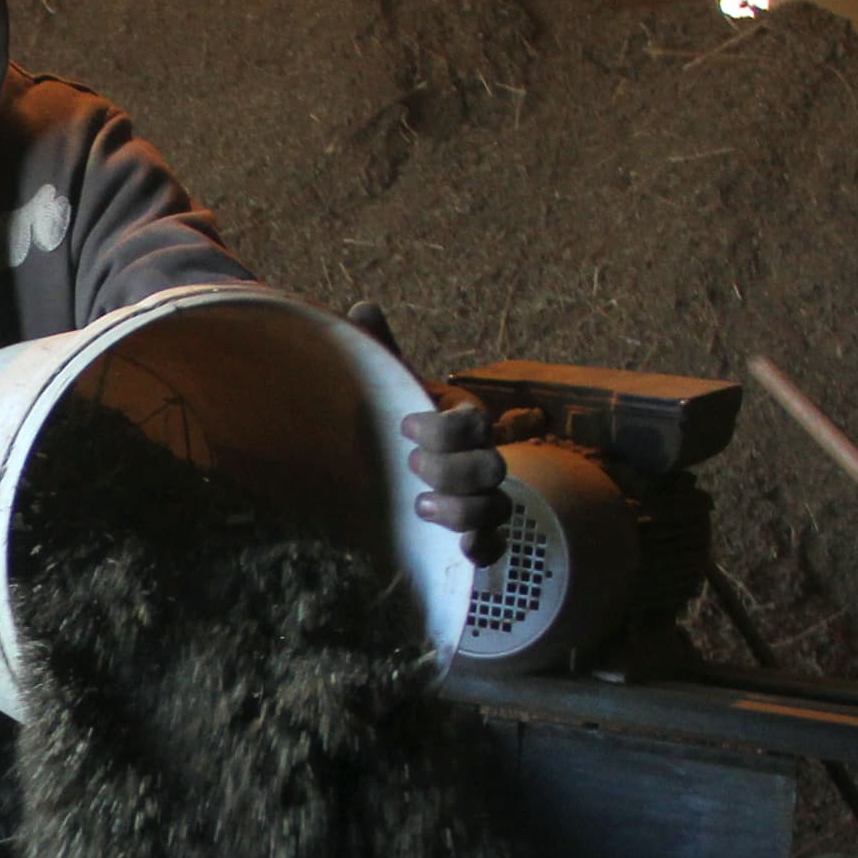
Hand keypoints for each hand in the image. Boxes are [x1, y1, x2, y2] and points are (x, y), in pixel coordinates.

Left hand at [349, 302, 508, 564]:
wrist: (395, 468)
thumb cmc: (397, 421)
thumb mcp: (389, 388)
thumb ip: (381, 351)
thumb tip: (361, 308)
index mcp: (464, 421)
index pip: (472, 423)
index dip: (442, 429)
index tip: (403, 428)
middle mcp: (481, 459)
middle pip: (491, 468)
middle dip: (450, 470)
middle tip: (410, 465)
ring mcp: (482, 498)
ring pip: (496, 507)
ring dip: (460, 511)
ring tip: (417, 507)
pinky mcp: (475, 534)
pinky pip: (495, 546)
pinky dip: (482, 548)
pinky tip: (458, 548)